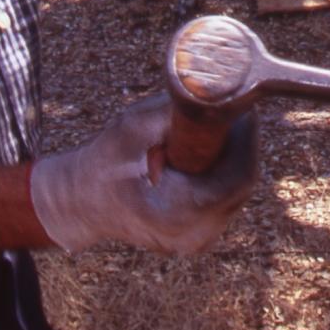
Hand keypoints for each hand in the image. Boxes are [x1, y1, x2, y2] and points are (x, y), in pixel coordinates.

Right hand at [29, 93, 259, 253]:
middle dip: (241, 144)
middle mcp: (194, 236)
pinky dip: (222, 171)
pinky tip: (206, 151)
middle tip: (231, 110)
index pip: (238, 178)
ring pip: (237, 191)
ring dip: (233, 157)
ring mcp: (199, 240)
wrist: (83, 203)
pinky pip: (227, 198)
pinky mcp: (201, 234)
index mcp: (177, 215)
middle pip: (242, 183)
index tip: (243, 108)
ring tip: (214, 128)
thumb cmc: (103, 164)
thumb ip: (172, 112)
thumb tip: (212, 89)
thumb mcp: (132, 128)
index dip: (247, 140)